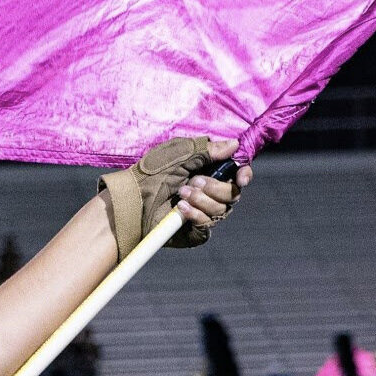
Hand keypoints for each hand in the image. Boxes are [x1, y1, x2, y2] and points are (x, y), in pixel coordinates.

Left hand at [97, 137, 248, 260]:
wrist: (132, 200)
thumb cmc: (151, 174)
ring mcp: (202, 212)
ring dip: (202, 200)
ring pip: (222, 210)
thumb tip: (234, 144)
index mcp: (208, 172)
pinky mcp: (195, 231)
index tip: (241, 177)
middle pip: (233, 193)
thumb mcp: (180, 154)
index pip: (237, 174)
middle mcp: (209, 192)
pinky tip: (180, 209)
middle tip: (193, 181)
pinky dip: (196, 216)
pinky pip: (208, 225)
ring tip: (180, 194)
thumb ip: (208, 150)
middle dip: (215, 187)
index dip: (243, 175)